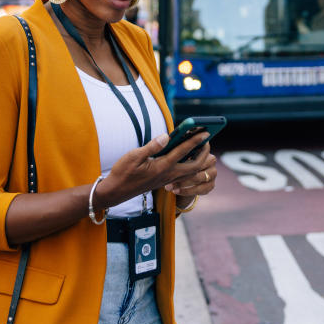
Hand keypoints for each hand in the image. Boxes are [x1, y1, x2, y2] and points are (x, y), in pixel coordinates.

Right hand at [94, 131, 211, 208]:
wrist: (116, 191)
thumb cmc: (123, 172)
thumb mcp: (134, 156)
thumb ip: (152, 146)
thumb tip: (166, 136)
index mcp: (162, 167)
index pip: (183, 151)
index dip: (195, 140)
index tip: (205, 132)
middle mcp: (168, 174)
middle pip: (195, 165)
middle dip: (203, 153)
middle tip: (207, 140)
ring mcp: (168, 179)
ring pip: (190, 171)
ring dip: (199, 160)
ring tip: (202, 147)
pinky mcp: (165, 181)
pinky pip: (184, 174)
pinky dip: (191, 165)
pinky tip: (189, 156)